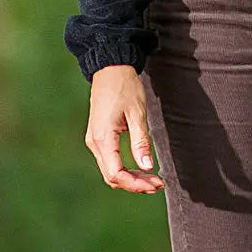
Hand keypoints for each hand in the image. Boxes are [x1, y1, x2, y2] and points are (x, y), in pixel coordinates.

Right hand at [86, 64, 164, 193]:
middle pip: (112, 176)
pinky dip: (123, 168)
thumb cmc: (125, 86)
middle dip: (135, 184)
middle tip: (157, 184)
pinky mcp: (98, 136)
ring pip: (110, 170)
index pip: (116, 174)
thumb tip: (147, 167)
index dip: (136, 184)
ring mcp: (94, 140)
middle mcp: (94, 142)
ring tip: (151, 179)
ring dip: (130, 177)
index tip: (156, 184)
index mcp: (103, 138)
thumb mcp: (137, 113)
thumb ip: (141, 141)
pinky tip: (139, 167)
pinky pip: (109, 160)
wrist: (111, 67)